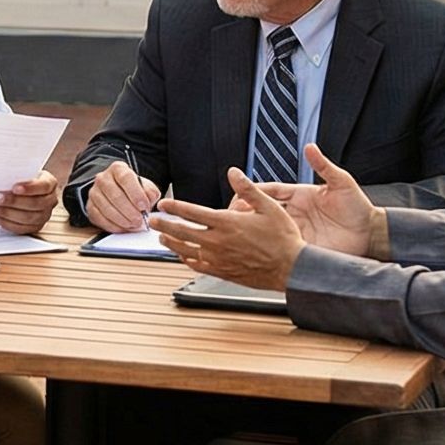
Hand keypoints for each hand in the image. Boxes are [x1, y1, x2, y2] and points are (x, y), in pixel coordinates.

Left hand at [0, 172, 57, 234]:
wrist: (25, 189)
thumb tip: (0, 178)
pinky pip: (21, 228)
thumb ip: (16, 175)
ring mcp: (44, 215)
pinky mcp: (35, 226)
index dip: (30, 188)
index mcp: (50, 183)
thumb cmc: (23, 179)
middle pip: (36, 204)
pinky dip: (6, 223)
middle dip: (14, 202)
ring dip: (7, 213)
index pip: (44, 186)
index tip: (14, 188)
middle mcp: (50, 200)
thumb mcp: (22, 172)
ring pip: (28, 218)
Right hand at [84, 159, 160, 230]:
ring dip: (122, 220)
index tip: (144, 206)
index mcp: (118, 169)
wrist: (118, 194)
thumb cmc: (133, 190)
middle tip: (140, 220)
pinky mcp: (90, 207)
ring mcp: (94, 192)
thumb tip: (149, 199)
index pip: (126, 178)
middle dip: (129, 211)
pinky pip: (99, 218)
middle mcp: (103, 178)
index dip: (136, 193)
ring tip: (134, 225)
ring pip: (106, 208)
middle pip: (115, 195)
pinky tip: (123, 228)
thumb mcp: (145, 187)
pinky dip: (113, 226)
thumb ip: (150, 192)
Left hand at [152, 171, 303, 290]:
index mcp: (227, 222)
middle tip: (153, 221)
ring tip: (162, 238)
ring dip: (171, 243)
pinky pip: (197, 266)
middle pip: (182, 231)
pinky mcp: (222, 272)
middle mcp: (218, 241)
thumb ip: (247, 189)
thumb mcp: (269, 207)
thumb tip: (233, 172)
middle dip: (164, 225)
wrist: (291, 268)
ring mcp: (218, 258)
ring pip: (186, 250)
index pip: (192, 212)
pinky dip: (186, 259)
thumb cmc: (282, 238)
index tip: (163, 204)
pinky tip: (183, 256)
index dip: (174, 206)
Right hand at [250, 145, 379, 258]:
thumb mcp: (342, 183)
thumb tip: (310, 148)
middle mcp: (295, 213)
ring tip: (239, 233)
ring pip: (267, 230)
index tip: (240, 194)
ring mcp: (297, 231)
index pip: (270, 191)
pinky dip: (268, 248)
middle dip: (246, 213)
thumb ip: (324, 166)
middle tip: (232, 216)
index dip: (253, 192)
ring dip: (253, 231)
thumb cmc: (358, 208)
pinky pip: (281, 248)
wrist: (371, 235)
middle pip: (263, 211)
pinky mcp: (302, 248)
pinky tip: (258, 250)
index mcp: (300, 196)